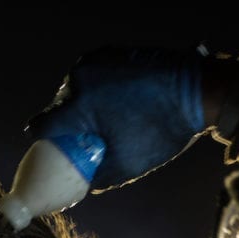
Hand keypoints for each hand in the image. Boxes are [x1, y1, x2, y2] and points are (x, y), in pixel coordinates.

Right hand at [24, 45, 206, 190]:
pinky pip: (91, 77)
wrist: (198, 90)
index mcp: (79, 104)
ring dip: (82, 107)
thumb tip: (85, 184)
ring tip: (104, 123)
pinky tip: (115, 105)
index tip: (52, 152)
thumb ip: (98, 178)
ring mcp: (95, 61)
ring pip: (74, 91)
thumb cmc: (163, 130)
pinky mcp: (109, 52)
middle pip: (58, 108)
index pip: (41, 126)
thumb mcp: (127, 165)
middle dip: (68, 126)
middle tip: (84, 142)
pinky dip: (97, 92)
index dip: (42, 143)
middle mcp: (80, 77)